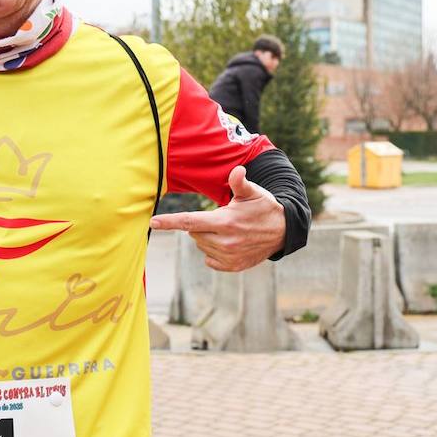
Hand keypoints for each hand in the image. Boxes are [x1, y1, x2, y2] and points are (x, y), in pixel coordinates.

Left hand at [149, 166, 284, 271]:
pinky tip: (229, 243)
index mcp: (225, 222)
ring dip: (207, 237)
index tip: (153, 221)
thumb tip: (237, 170)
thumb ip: (240, 182)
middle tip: (220, 218)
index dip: (170, 221)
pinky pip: (210, 260)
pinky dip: (213, 251)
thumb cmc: (264, 207)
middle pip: (194, 234)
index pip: (190, 221)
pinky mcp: (232, 266)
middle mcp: (225, 241)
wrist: (283, 232)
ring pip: (201, 245)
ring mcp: (228, 256)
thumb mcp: (253, 192)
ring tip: (228, 230)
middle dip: (201, 225)